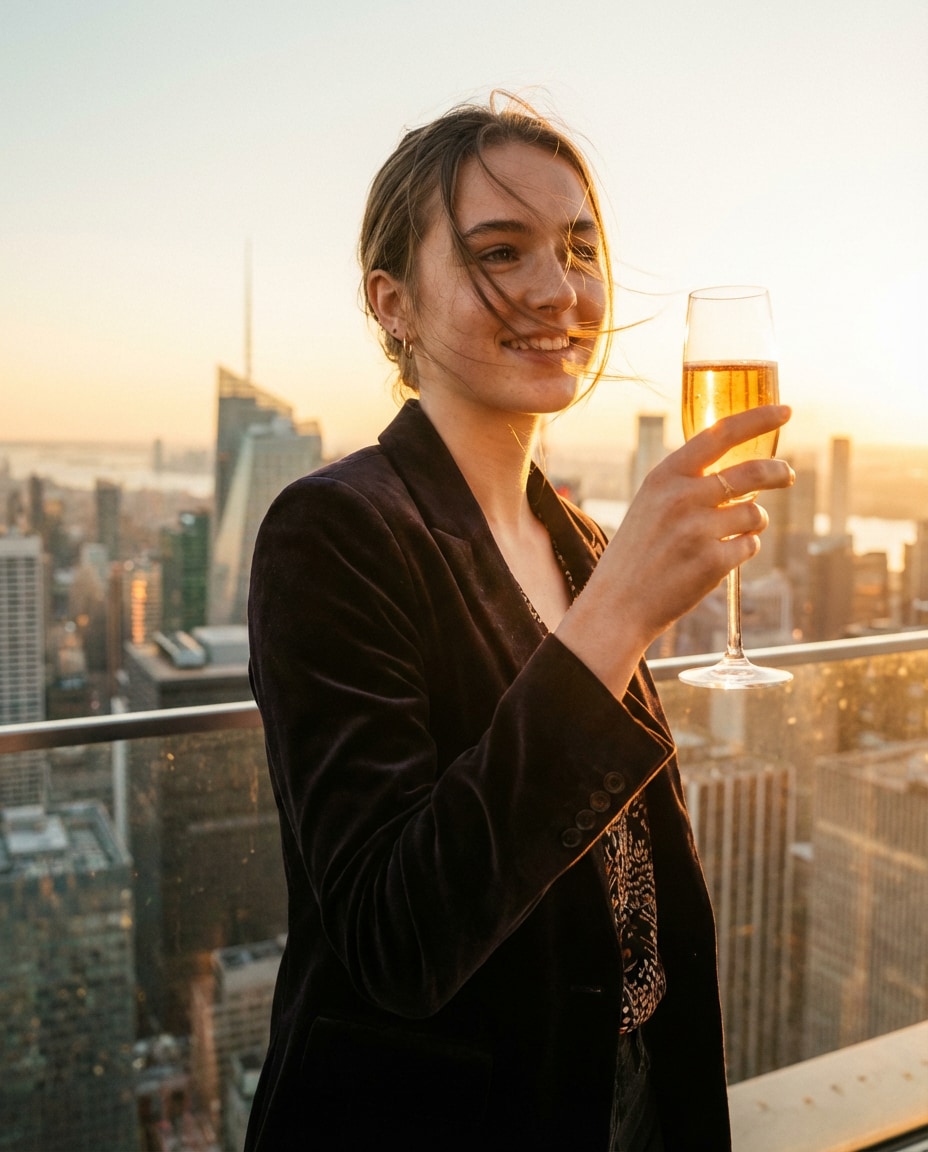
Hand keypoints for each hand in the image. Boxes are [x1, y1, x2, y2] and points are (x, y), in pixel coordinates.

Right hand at [555, 405, 793, 697]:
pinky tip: (718, 561)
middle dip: (778, 471)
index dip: (758, 419)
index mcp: (665, 476)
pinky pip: (749, 546)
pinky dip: (742, 551)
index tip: (785, 411)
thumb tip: (742, 473)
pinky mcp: (713, 561)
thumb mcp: (650, 505)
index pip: (720, 433)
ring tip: (731, 536)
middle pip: (752, 471)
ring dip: (754, 523)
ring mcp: (698, 529)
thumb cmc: (636, 555)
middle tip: (788, 474)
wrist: (617, 605)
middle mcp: (682, 496)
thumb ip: (687, 483)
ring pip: (755, 514)